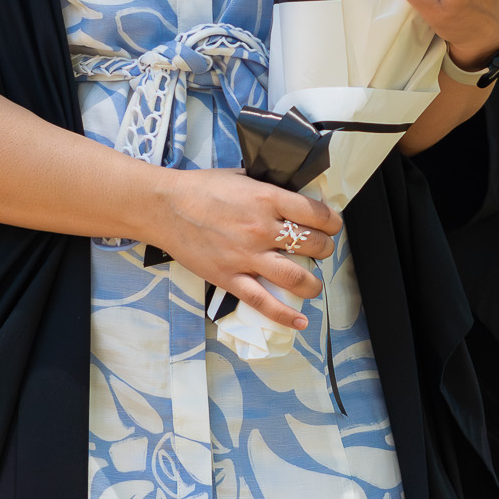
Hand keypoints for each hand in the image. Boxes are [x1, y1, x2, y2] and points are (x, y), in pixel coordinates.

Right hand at [145, 169, 344, 331]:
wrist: (165, 207)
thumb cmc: (201, 188)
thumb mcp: (242, 177)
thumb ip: (269, 187)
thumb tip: (294, 196)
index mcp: (267, 198)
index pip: (316, 214)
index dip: (332, 222)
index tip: (333, 226)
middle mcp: (261, 228)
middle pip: (312, 245)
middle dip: (324, 249)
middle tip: (321, 250)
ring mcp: (246, 256)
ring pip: (295, 277)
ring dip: (313, 283)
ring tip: (314, 284)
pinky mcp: (230, 277)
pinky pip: (262, 302)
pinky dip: (284, 315)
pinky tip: (299, 321)